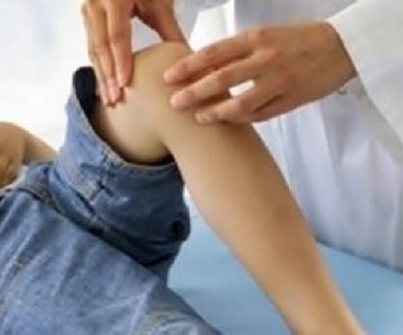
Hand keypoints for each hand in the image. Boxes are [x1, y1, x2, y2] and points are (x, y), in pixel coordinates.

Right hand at [81, 0, 184, 104]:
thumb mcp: (158, 1)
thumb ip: (168, 27)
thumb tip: (185, 57)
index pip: (116, 35)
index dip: (120, 60)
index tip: (125, 83)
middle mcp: (96, 4)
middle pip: (100, 46)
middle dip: (107, 75)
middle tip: (115, 99)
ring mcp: (88, 10)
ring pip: (92, 49)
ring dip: (101, 75)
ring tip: (109, 98)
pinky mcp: (86, 18)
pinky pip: (91, 46)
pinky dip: (98, 66)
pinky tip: (104, 83)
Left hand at [164, 22, 356, 123]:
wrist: (343, 47)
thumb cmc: (297, 40)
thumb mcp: (266, 35)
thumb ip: (237, 51)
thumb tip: (200, 67)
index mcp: (257, 37)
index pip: (215, 52)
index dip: (188, 66)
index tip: (168, 77)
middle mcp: (267, 58)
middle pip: (223, 78)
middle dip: (195, 92)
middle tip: (174, 103)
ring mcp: (281, 81)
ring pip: (242, 102)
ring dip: (216, 112)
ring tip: (199, 118)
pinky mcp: (292, 99)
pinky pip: (261, 114)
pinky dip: (241, 119)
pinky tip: (226, 122)